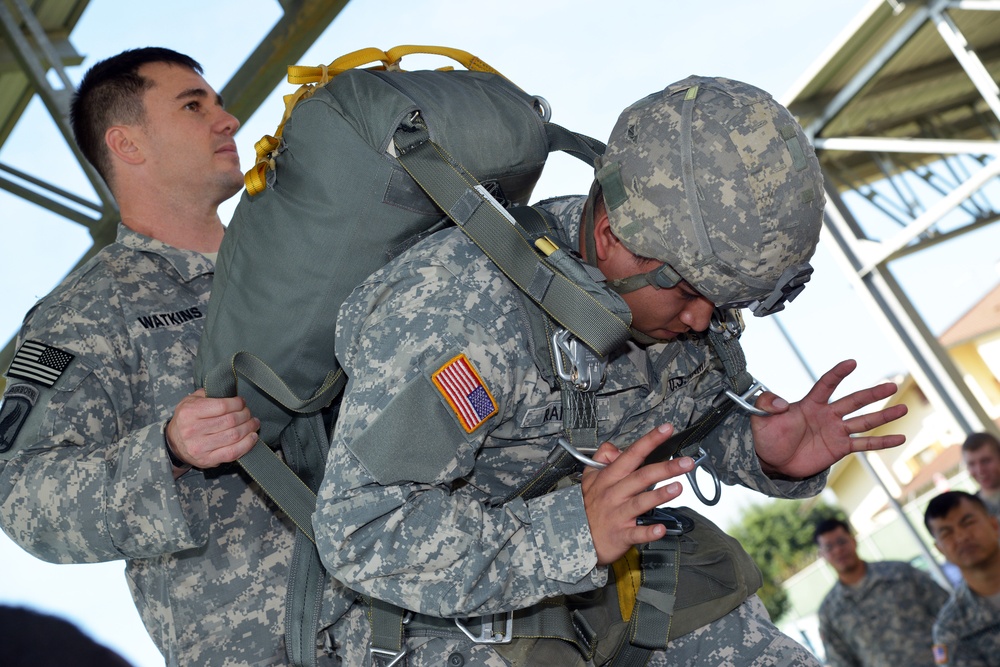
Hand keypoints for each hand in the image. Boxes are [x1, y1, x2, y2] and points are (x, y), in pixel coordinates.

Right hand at [165, 389, 259, 469]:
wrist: (173, 443)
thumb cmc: (187, 419)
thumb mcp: (191, 401)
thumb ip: (209, 394)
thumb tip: (231, 392)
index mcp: (190, 412)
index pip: (222, 406)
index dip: (237, 403)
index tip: (242, 402)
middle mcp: (193, 430)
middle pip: (230, 421)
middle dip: (245, 415)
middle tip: (249, 413)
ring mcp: (200, 447)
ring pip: (234, 436)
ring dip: (249, 428)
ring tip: (253, 423)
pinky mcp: (207, 460)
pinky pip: (233, 453)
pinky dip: (247, 444)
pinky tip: (252, 437)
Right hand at [581, 423, 693, 565]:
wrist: (572, 537)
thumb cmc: (587, 507)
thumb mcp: (589, 477)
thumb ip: (603, 458)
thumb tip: (618, 448)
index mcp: (608, 477)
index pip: (632, 454)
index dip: (649, 441)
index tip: (666, 430)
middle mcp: (614, 493)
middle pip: (641, 476)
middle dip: (665, 467)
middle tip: (686, 462)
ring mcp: (618, 514)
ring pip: (640, 502)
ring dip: (659, 495)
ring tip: (678, 488)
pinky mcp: (621, 534)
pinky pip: (636, 532)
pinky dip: (648, 531)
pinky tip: (660, 528)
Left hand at [750, 359, 907, 479]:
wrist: (772, 459)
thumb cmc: (767, 436)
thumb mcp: (760, 417)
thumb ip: (768, 404)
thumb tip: (782, 403)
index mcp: (810, 404)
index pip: (826, 384)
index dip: (838, 374)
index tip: (852, 363)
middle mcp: (827, 414)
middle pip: (854, 400)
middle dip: (872, 393)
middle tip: (892, 383)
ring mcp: (836, 431)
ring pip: (864, 421)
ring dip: (884, 415)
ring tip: (904, 408)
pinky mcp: (840, 447)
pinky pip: (864, 444)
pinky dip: (881, 442)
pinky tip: (899, 438)